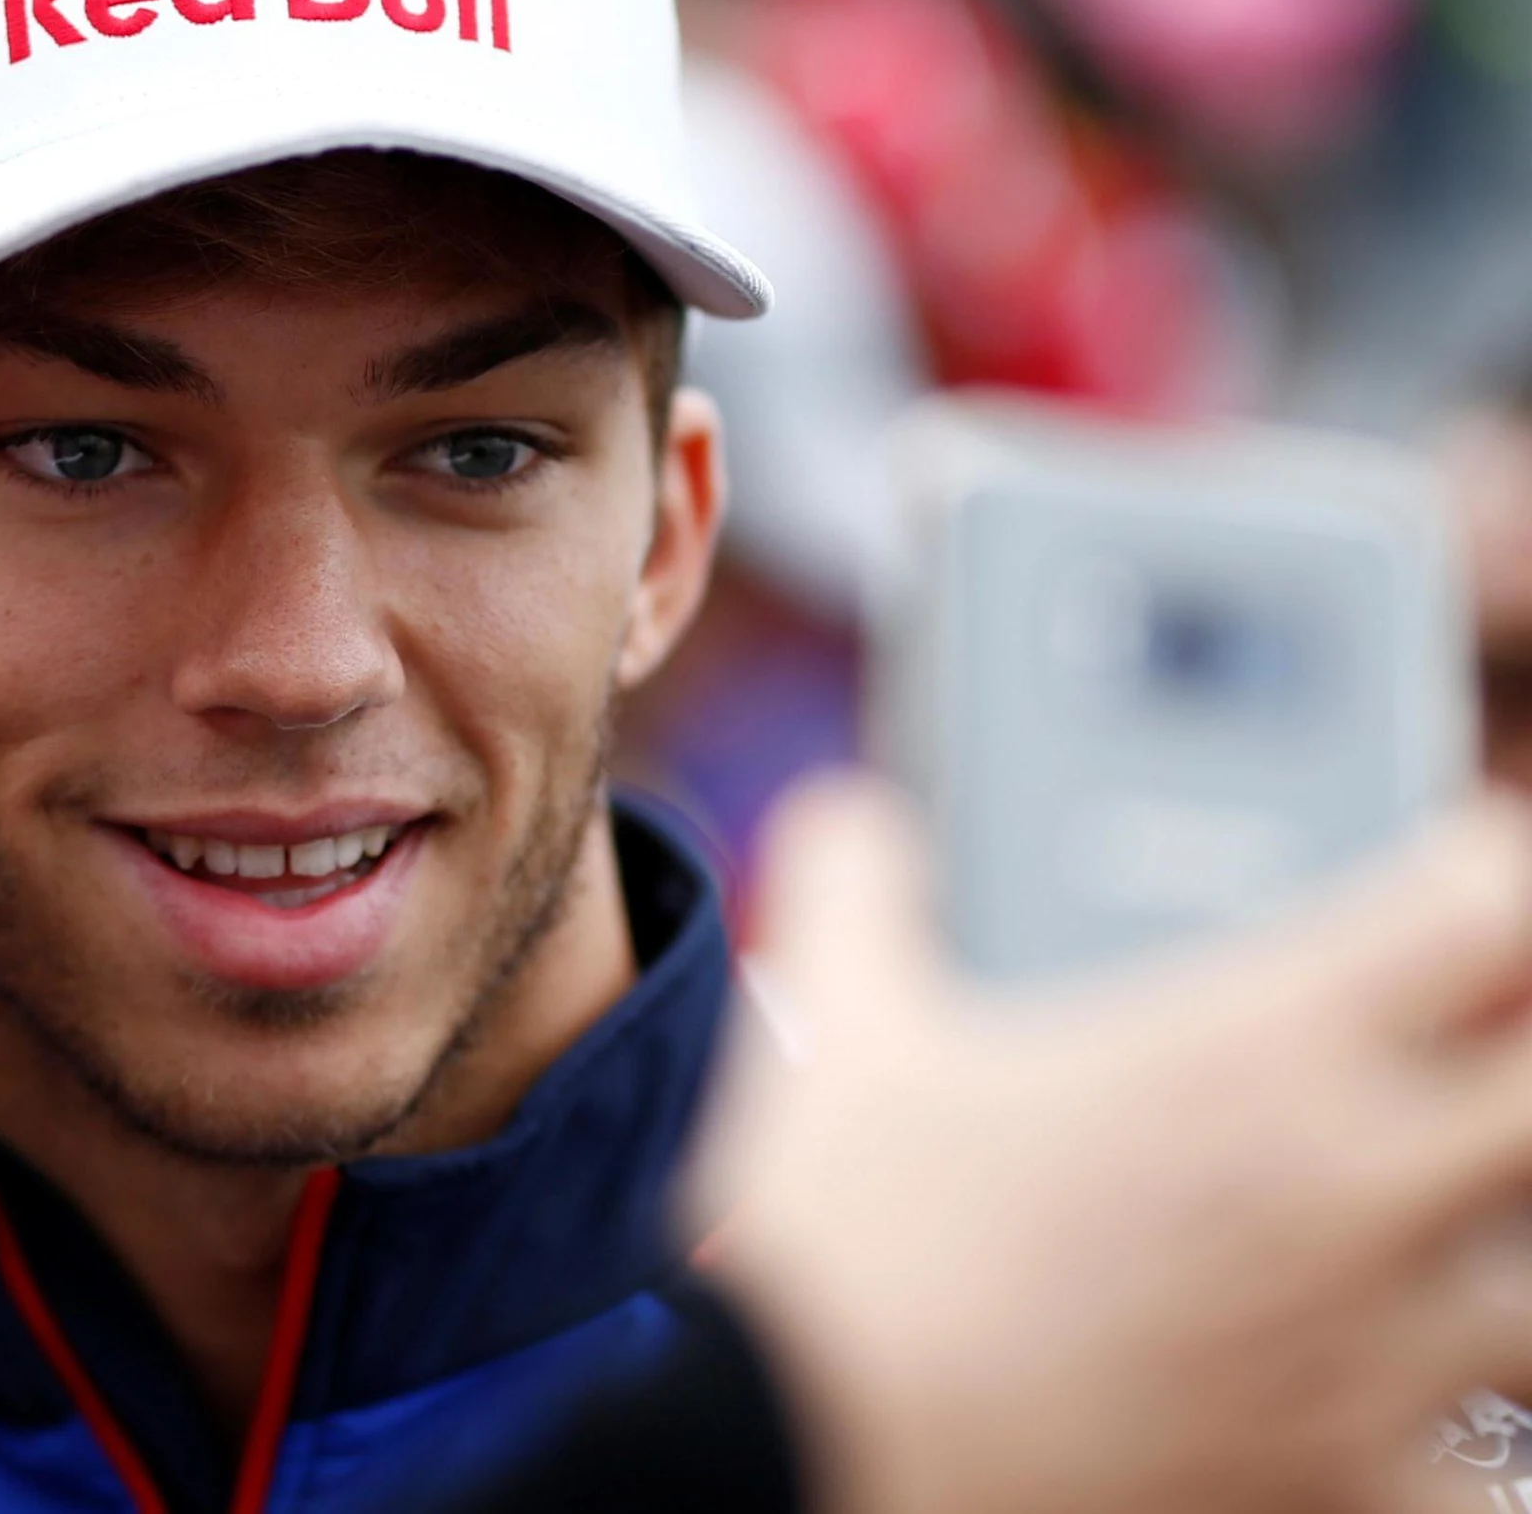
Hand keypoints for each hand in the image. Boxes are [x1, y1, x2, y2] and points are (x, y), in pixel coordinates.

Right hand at [700, 776, 1531, 1513]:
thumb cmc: (842, 1248)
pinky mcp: (1343, 1482)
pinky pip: (1489, 1476)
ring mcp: (1368, 1348)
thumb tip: (854, 820)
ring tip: (1436, 1251)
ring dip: (1506, 1262)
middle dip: (1521, 1059)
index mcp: (1249, 1048)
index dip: (1489, 876)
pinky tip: (1400, 1422)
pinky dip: (1463, 1451)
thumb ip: (859, 886)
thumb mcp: (841, 1028)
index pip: (1482, 903)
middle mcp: (1348, 1183)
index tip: (1457, 895)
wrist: (807, 1443)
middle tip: (1465, 1059)